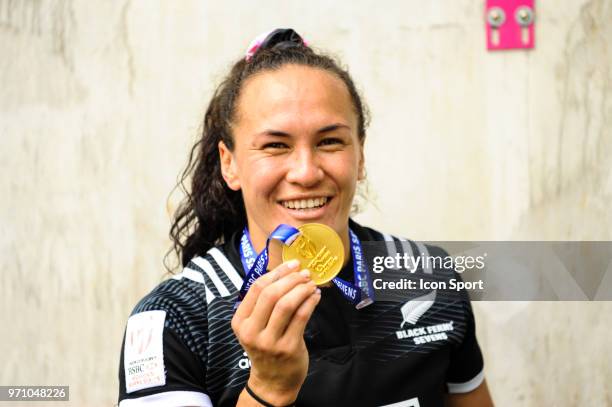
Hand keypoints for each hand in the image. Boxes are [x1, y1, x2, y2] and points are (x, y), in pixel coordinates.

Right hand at [232, 260, 320, 405]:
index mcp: (240, 321)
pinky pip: (301, 317)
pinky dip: (310, 302)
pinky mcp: (288, 348)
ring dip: (302, 289)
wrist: (273, 380)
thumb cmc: (266, 346)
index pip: (256, 289)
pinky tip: (315, 297)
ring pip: (286, 304)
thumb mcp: (256, 325)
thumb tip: (286, 271)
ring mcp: (270, 341)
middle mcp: (251, 331)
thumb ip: (264, 302)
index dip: (276, 272)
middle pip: (271, 294)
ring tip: (311, 284)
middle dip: (291, 279)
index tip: (292, 264)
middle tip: (304, 273)